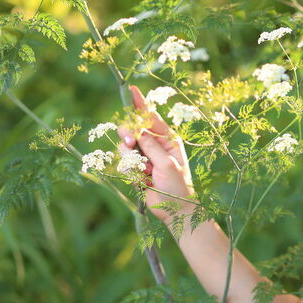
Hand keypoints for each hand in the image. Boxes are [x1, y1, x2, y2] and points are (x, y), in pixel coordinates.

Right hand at [117, 85, 195, 224]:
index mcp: (168, 140)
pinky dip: (130, 172)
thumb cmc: (177, 186)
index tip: (131, 91)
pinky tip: (142, 181)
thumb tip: (139, 131)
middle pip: (133, 131)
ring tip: (144, 172)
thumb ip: (151, 146)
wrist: (175, 211)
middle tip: (129, 145)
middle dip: (128, 137)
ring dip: (131, 160)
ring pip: (125, 148)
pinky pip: (124, 163)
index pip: (151, 118)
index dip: (140, 104)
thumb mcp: (167, 164)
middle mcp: (155, 145)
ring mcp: (145, 157)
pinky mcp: (137, 170)